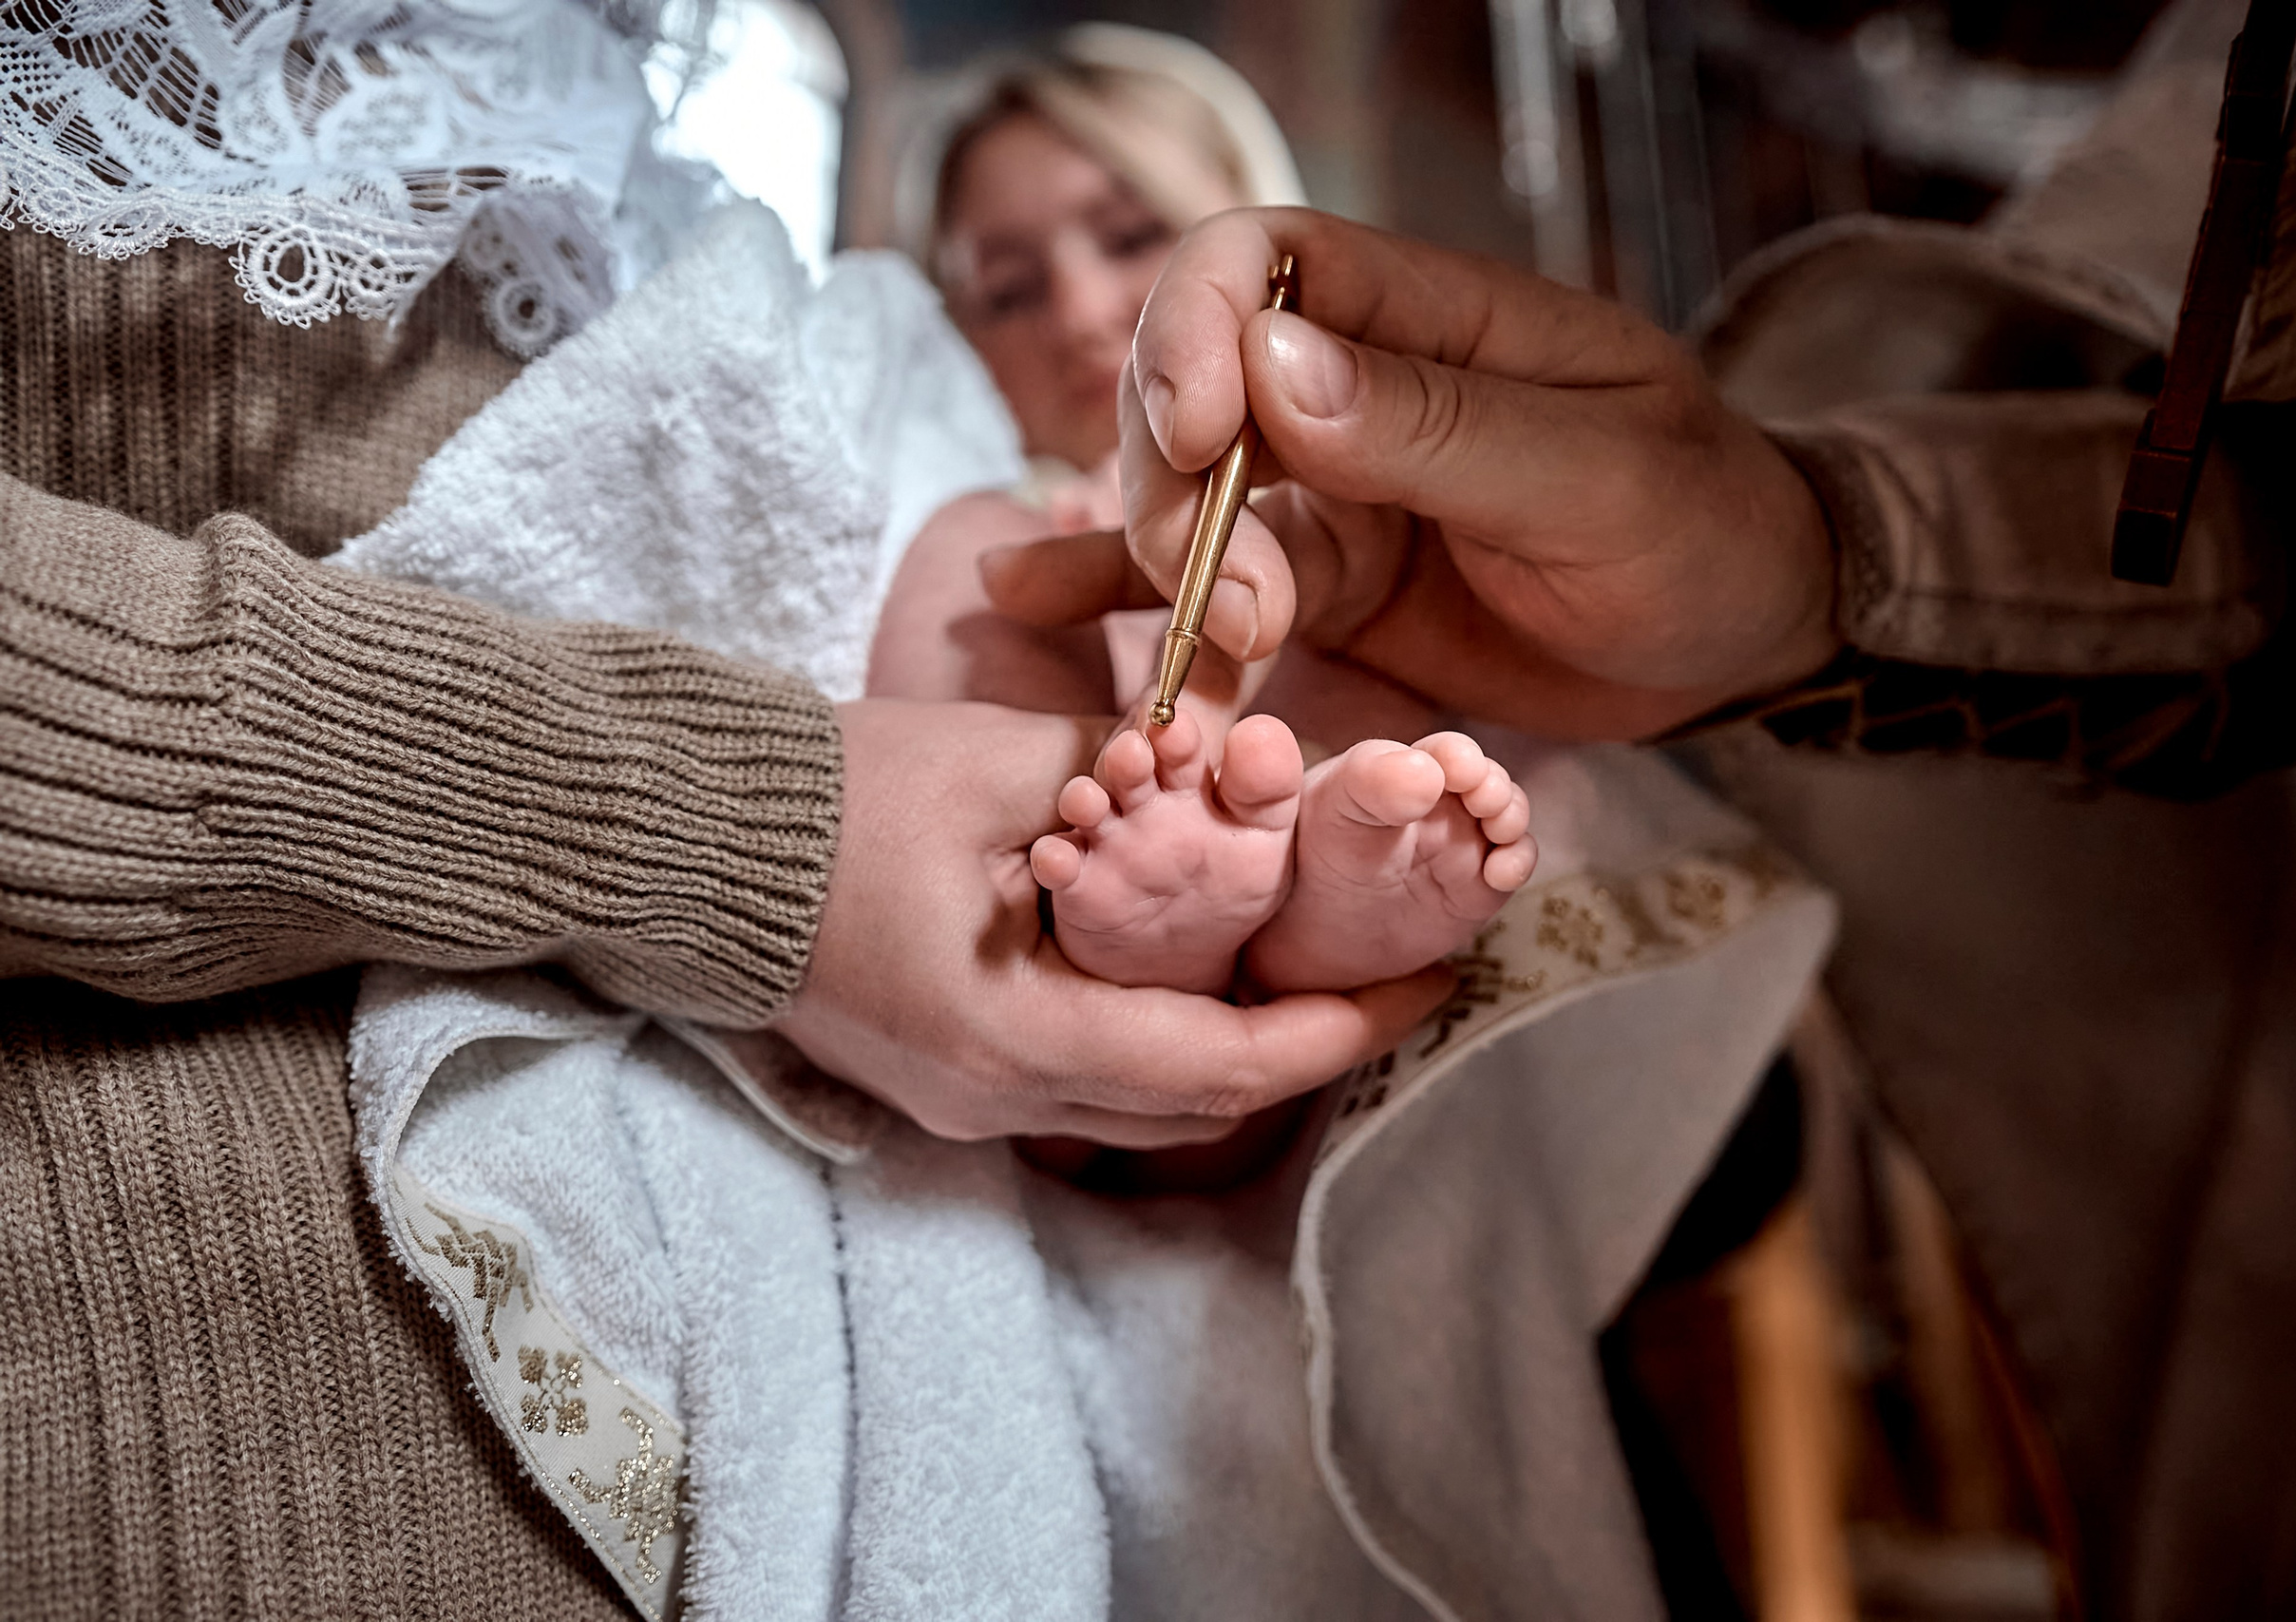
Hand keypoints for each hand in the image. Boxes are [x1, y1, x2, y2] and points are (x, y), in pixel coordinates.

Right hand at [766, 699, 1447, 1143]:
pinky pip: (1086, 1087)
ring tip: (1316, 976)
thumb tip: (1243, 763)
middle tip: (1395, 978)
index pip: (1219, 1065)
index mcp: (1014, 1035)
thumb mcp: (1001, 764)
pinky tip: (1198, 975)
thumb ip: (1135, 772)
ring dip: (1238, 1053)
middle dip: (1307, 1048)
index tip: (1427, 982)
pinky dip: (1163, 1044)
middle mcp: (995, 1096)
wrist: (690, 844)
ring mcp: (962, 1100)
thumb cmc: (835, 798)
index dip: (1337, 1029)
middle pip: (1194, 1107)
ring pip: (1143, 1109)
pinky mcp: (943, 1077)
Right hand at [985, 209, 1840, 739]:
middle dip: (1176, 491)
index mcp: (1431, 315)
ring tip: (1218, 669)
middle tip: (1243, 612)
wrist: (1746, 634)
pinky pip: (1209, 578)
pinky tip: (1029, 599)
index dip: (1193, 329)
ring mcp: (1336, 489)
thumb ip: (1436, 426)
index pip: (1259, 259)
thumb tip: (1270, 365)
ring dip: (1169, 571)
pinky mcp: (1329, 583)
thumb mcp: (1598, 478)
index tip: (1196, 437)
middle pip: (1192, 387)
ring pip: (1188, 495)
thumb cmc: (1705, 530)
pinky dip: (1119, 591)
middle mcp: (1359, 386)